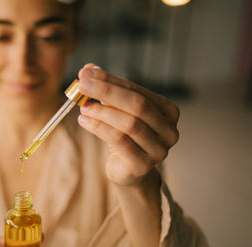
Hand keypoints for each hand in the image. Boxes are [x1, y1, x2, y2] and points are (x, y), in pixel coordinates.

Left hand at [77, 63, 179, 186]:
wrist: (128, 171)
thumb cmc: (125, 136)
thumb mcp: (117, 111)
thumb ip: (106, 90)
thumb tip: (88, 69)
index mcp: (168, 111)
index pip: (137, 90)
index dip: (111, 80)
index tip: (87, 73)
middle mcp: (169, 130)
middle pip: (138, 105)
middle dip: (107, 92)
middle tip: (82, 86)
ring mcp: (158, 150)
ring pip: (129, 124)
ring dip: (102, 112)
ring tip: (83, 107)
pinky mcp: (142, 165)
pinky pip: (119, 141)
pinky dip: (99, 128)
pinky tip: (84, 121)